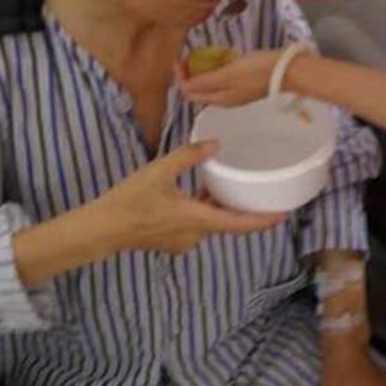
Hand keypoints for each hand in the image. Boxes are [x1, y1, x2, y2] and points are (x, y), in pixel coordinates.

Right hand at [101, 141, 284, 253]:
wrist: (103, 228)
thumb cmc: (130, 199)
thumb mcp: (160, 171)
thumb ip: (189, 156)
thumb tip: (216, 144)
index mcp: (197, 219)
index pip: (238, 224)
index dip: (262, 221)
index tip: (283, 215)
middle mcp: (195, 235)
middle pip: (225, 222)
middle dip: (237, 207)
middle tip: (253, 190)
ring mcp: (183, 241)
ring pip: (209, 223)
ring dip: (215, 208)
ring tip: (220, 186)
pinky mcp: (172, 242)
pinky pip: (195, 226)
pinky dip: (200, 212)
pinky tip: (193, 195)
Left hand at [176, 50, 281, 108]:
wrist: (289, 70)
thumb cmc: (259, 70)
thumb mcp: (229, 73)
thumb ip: (206, 81)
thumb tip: (184, 86)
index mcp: (220, 99)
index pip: (190, 93)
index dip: (180, 77)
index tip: (179, 59)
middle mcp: (226, 100)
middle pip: (199, 91)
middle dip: (189, 75)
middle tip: (188, 56)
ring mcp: (237, 93)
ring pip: (211, 85)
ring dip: (202, 72)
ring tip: (201, 55)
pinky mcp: (246, 85)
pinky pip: (223, 80)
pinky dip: (216, 70)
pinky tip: (220, 58)